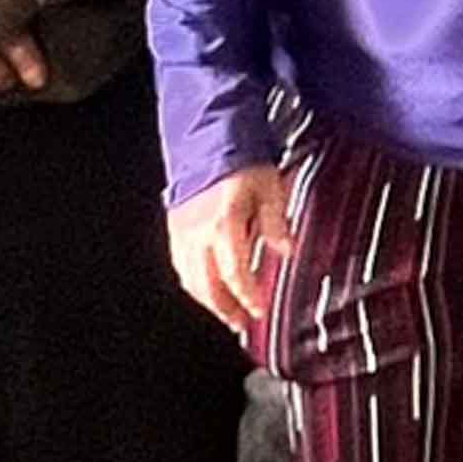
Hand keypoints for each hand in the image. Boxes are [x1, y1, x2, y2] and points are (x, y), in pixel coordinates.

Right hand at [170, 167, 294, 339]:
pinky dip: (194, 284)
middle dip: (226, 309)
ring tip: (228, 313)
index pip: (234, 274)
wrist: (208, 139)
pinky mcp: (176, 229)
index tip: (258, 311)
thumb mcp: (270, 188)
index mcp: (224, 225)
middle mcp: (199, 233)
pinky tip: (207, 288)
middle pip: (208, 286)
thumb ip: (276, 223)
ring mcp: (184, 232)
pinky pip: (181, 266)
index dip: (247, 297)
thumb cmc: (240, 161)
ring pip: (191, 280)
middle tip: (243, 322)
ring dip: (210, 301)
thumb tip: (287, 251)